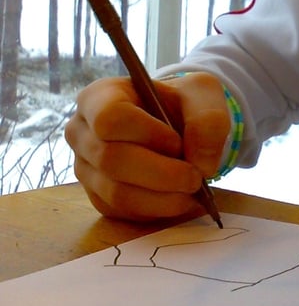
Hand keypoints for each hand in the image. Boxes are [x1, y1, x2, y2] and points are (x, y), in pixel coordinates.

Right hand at [65, 72, 231, 221]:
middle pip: (111, 159)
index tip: (177, 142)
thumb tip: (200, 164)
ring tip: (193, 189)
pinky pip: (123, 211)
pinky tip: (180, 198)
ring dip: (162, 196)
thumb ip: (209, 120)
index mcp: (99, 97)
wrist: (178, 126)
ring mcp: (85, 167)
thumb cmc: (182, 103)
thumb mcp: (203, 94)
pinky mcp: (98, 196)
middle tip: (196, 176)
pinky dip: (157, 209)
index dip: (147, 133)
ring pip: (117, 192)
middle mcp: (82, 132)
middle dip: (162, 173)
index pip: (110, 117)